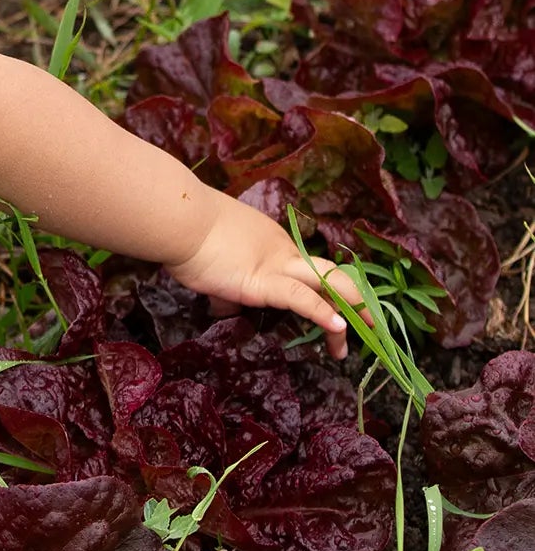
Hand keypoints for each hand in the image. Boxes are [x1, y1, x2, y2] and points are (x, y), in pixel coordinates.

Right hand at [164, 192, 365, 359]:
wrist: (178, 218)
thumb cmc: (186, 230)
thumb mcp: (212, 256)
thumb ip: (223, 279)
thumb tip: (222, 302)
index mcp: (271, 242)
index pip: (307, 268)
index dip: (327, 289)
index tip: (337, 308)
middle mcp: (281, 251)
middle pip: (328, 274)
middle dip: (354, 297)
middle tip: (372, 321)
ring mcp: (274, 266)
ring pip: (326, 284)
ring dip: (351, 311)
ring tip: (368, 333)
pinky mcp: (262, 283)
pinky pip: (300, 299)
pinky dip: (322, 313)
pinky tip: (338, 327)